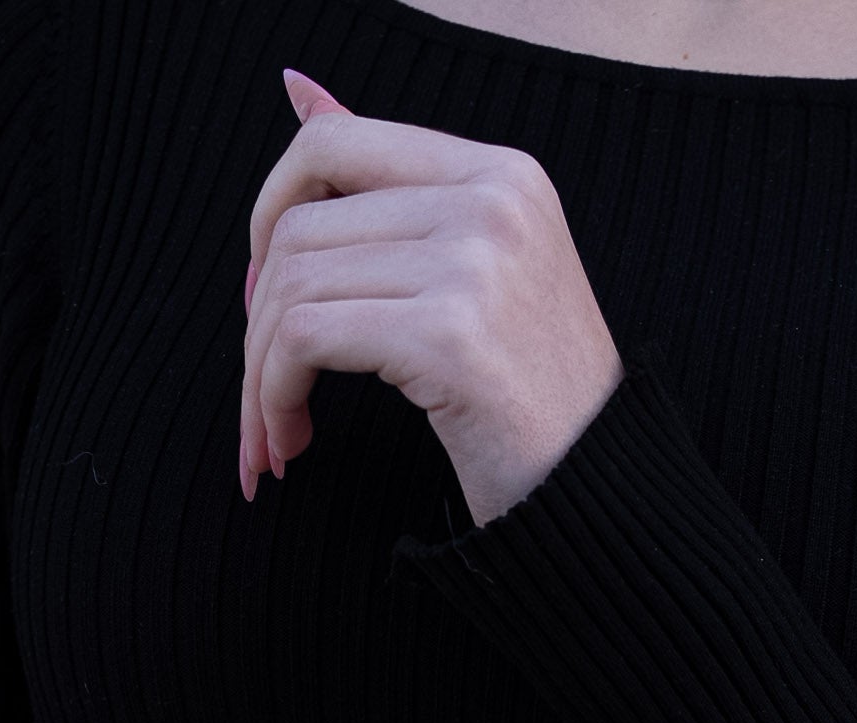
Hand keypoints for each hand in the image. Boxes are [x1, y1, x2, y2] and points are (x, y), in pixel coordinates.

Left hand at [239, 70, 622, 521]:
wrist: (597, 497)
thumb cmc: (533, 402)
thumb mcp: (477, 272)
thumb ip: (392, 189)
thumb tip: (296, 91)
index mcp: (500, 173)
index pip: (336, 144)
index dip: (273, 210)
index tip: (266, 289)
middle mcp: (490, 202)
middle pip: (301, 226)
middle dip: (259, 317)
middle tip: (266, 387)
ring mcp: (473, 265)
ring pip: (293, 286)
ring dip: (262, 371)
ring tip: (277, 431)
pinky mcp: (448, 337)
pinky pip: (305, 341)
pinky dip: (275, 395)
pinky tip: (293, 436)